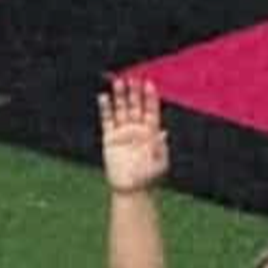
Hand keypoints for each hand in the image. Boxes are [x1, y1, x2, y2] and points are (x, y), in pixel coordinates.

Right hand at [98, 76, 169, 194]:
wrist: (131, 189)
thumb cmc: (148, 179)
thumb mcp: (160, 164)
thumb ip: (161, 148)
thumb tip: (164, 132)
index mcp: (151, 133)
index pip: (151, 110)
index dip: (150, 97)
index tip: (148, 84)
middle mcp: (137, 129)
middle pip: (135, 106)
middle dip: (134, 92)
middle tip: (133, 78)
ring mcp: (123, 133)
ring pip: (121, 109)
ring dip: (120, 96)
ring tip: (118, 81)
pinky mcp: (110, 139)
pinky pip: (107, 120)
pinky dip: (105, 108)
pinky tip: (104, 97)